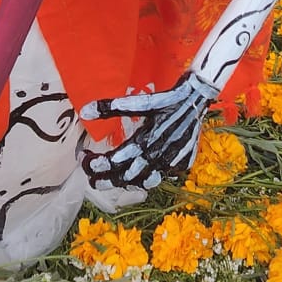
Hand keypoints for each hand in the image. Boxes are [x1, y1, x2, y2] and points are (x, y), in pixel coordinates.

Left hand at [79, 72, 215, 191]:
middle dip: (106, 180)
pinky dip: (147, 178)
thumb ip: (111, 107)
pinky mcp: (181, 164)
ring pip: (144, 182)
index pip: (115, 161)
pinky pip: (161, 177)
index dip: (97, 164)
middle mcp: (158, 155)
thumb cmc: (167, 99)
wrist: (198, 98)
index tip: (85, 160)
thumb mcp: (140, 102)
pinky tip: (138, 174)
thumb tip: (84, 112)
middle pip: (126, 177)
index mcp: (146, 140)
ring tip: (112, 180)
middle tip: (92, 179)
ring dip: (126, 183)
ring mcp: (171, 162)